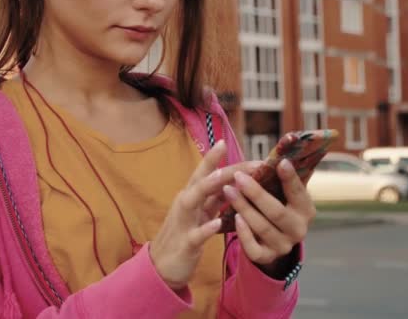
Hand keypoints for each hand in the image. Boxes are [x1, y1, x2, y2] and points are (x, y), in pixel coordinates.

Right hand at [150, 140, 260, 290]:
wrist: (161, 267)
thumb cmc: (185, 235)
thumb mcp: (201, 212)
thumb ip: (216, 195)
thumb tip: (236, 178)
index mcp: (192, 196)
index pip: (205, 173)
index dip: (214, 157)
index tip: (226, 141)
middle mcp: (185, 204)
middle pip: (201, 181)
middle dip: (221, 168)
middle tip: (246, 161)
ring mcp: (183, 223)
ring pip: (192, 201)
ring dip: (206, 187)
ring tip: (222, 177)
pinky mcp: (185, 244)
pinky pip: (195, 236)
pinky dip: (205, 229)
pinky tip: (217, 224)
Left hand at [222, 159, 315, 271]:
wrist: (274, 239)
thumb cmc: (278, 206)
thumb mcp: (285, 194)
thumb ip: (283, 178)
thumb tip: (281, 154)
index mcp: (306, 210)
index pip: (298, 192)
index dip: (290, 178)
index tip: (280, 163)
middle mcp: (298, 230)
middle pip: (276, 212)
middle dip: (256, 193)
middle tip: (238, 176)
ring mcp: (283, 246)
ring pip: (262, 227)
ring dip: (243, 208)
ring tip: (228, 190)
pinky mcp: (266, 257)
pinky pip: (253, 248)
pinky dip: (243, 233)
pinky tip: (234, 217)